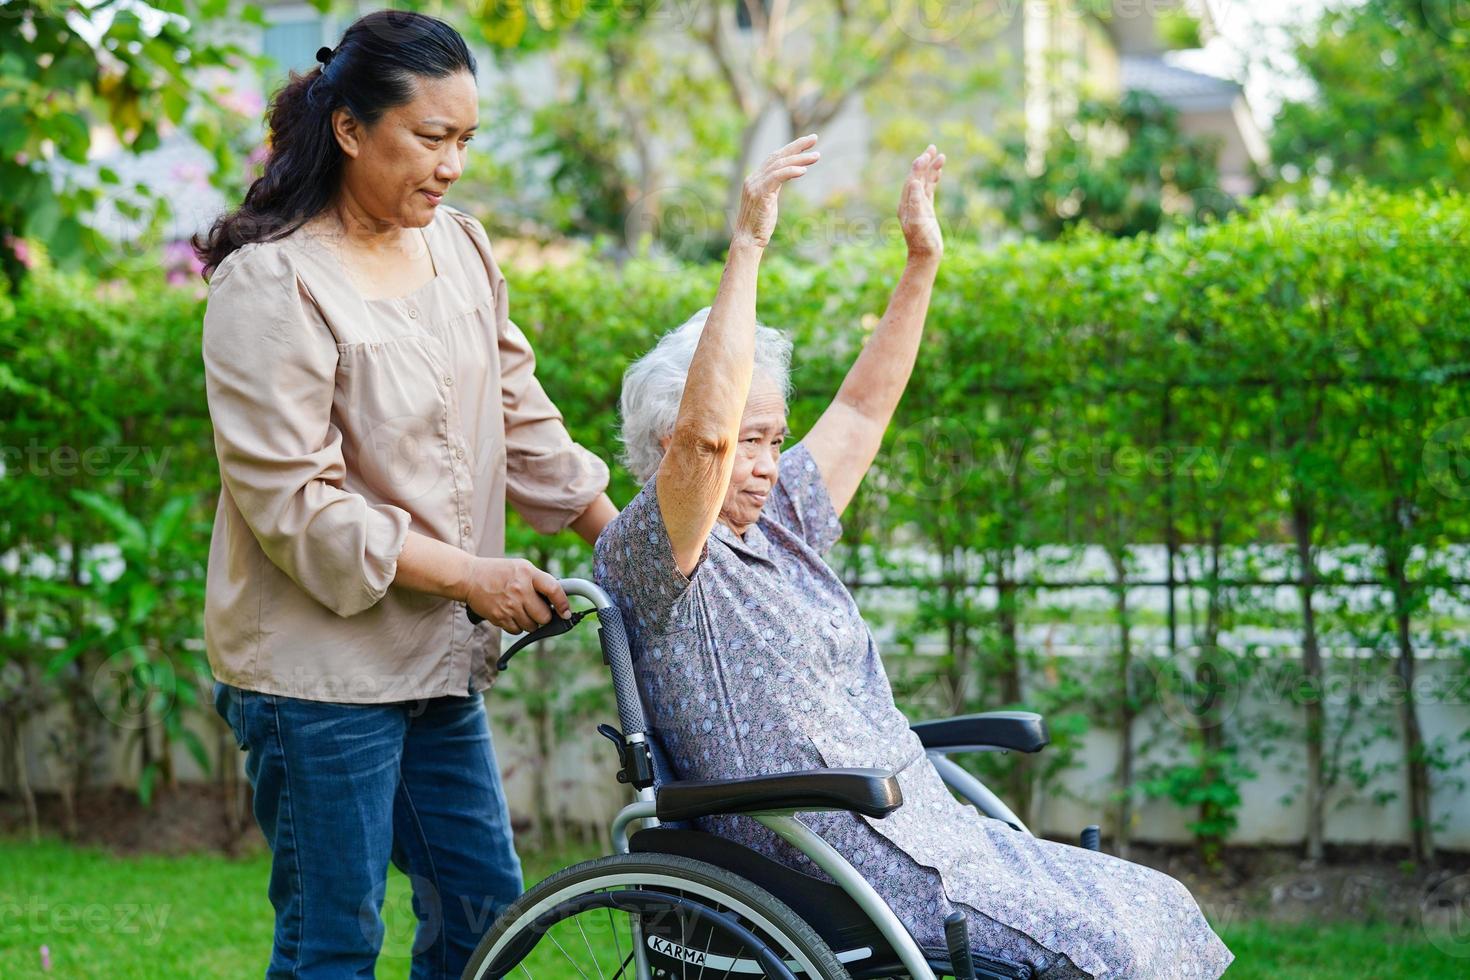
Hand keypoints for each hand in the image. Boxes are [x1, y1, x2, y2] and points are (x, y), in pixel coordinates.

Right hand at [464, 557, 569, 633]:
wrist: (470, 578)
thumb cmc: (499, 572)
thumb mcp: (522, 567)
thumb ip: (539, 581)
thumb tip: (558, 600)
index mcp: (528, 573)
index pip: (553, 590)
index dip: (563, 604)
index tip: (566, 612)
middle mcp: (520, 590)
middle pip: (544, 616)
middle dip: (544, 616)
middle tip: (537, 610)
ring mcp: (509, 605)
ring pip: (532, 626)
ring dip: (530, 622)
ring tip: (521, 610)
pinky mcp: (499, 617)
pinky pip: (517, 631)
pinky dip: (517, 626)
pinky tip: (511, 614)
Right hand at [732, 133, 820, 248]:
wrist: (747, 240)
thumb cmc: (759, 225)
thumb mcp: (769, 201)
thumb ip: (775, 187)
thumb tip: (787, 177)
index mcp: (755, 179)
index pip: (775, 158)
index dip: (791, 149)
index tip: (808, 143)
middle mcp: (754, 178)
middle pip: (778, 156)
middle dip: (797, 146)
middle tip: (815, 138)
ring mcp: (755, 185)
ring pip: (779, 165)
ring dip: (799, 159)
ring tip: (816, 156)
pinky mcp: (759, 194)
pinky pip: (776, 177)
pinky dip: (790, 171)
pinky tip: (803, 170)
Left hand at [899, 144, 944, 259]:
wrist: (925, 257)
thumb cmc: (923, 242)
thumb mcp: (919, 222)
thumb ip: (916, 203)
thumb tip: (915, 182)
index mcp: (906, 204)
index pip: (912, 180)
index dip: (918, 167)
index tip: (926, 155)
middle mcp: (910, 202)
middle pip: (917, 177)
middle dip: (924, 162)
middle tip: (932, 147)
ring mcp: (918, 205)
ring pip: (924, 182)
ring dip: (931, 168)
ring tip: (940, 155)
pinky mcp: (926, 209)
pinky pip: (929, 190)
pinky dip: (933, 179)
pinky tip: (939, 172)